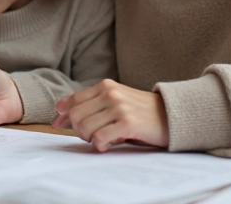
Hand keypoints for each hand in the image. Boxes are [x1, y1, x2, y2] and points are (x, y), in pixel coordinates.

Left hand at [52, 79, 168, 151]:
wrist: (172, 115)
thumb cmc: (141, 111)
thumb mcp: (116, 100)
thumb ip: (91, 103)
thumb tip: (59, 111)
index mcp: (105, 85)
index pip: (73, 100)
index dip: (63, 115)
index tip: (58, 124)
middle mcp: (111, 93)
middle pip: (76, 115)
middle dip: (78, 130)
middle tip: (91, 136)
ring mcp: (120, 107)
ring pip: (85, 127)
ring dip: (90, 139)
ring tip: (102, 139)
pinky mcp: (128, 123)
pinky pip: (100, 138)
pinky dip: (99, 145)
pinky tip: (108, 144)